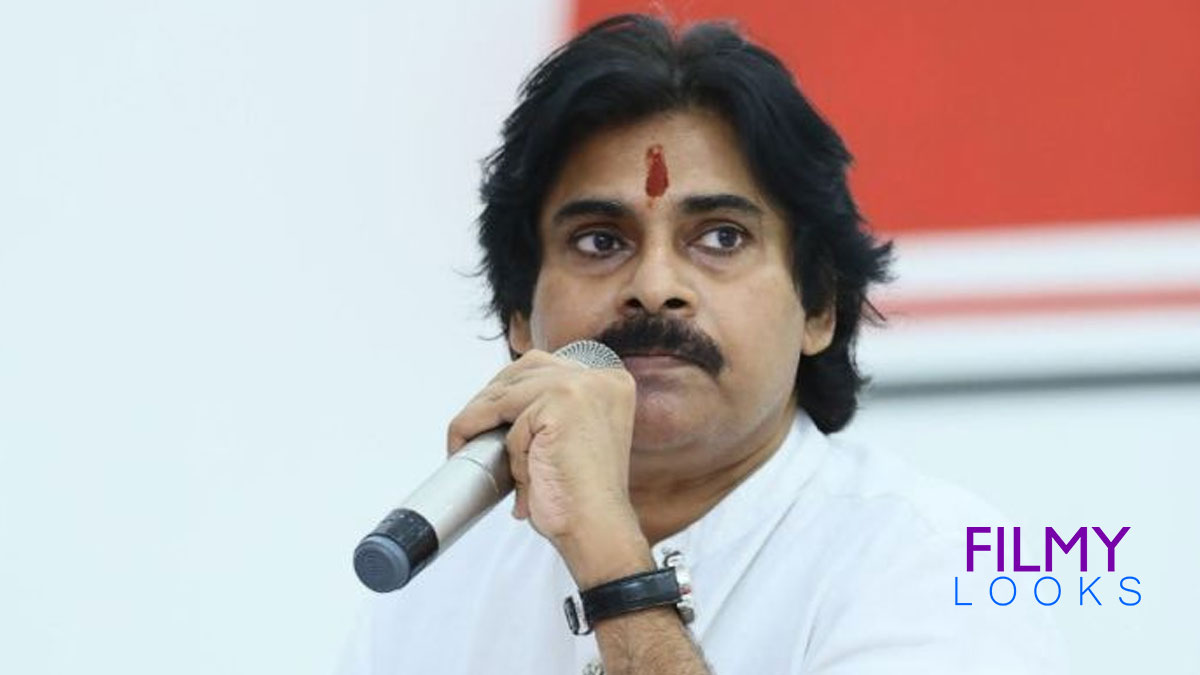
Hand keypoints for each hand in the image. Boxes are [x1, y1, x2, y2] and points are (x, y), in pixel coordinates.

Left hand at [447, 350, 651, 585]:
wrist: (596, 528)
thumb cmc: (583, 496)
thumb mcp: (570, 438)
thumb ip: (549, 412)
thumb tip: (500, 407)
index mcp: (610, 382)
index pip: (543, 367)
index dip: (509, 389)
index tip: (489, 412)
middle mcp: (599, 378)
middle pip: (521, 371)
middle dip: (489, 401)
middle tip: (468, 432)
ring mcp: (581, 387)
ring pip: (505, 394)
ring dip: (478, 421)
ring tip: (466, 447)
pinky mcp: (560, 403)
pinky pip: (506, 419)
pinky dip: (496, 444)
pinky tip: (502, 468)